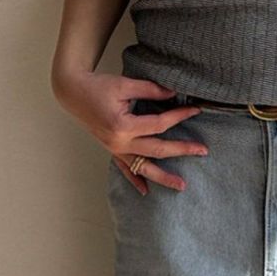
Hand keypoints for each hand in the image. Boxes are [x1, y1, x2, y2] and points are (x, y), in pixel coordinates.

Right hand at [53, 70, 208, 192]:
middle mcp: (119, 142)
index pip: (158, 124)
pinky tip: (146, 191)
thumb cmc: (98, 86)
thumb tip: (174, 93)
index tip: (195, 110)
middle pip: (157, 150)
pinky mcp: (112, 151)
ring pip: (143, 167)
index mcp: (122, 126)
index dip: (178, 116)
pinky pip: (125, 169)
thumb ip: (150, 90)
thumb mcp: (125, 84)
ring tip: (181, 185)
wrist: (73, 93)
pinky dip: (135, 180)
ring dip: (163, 177)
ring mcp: (115, 149)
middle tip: (203, 151)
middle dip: (181, 150)